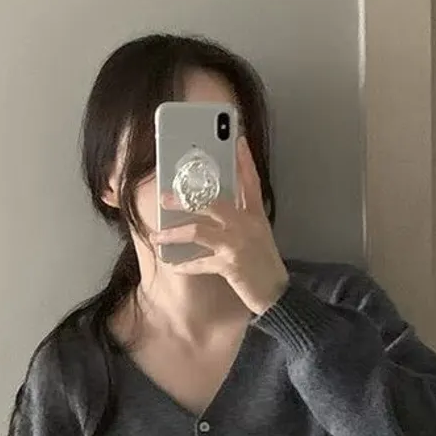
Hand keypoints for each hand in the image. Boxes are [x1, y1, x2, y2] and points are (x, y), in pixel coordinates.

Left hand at [151, 135, 289, 315]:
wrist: (278, 294)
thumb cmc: (265, 265)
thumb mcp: (259, 236)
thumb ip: (242, 220)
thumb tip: (216, 210)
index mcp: (256, 216)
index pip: (251, 183)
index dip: (244, 161)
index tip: (237, 141)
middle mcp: (247, 225)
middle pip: (213, 203)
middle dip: (185, 199)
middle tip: (163, 198)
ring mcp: (238, 244)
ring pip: (199, 230)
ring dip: (174, 234)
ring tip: (157, 237)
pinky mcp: (231, 265)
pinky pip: (201, 263)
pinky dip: (186, 265)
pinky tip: (174, 265)